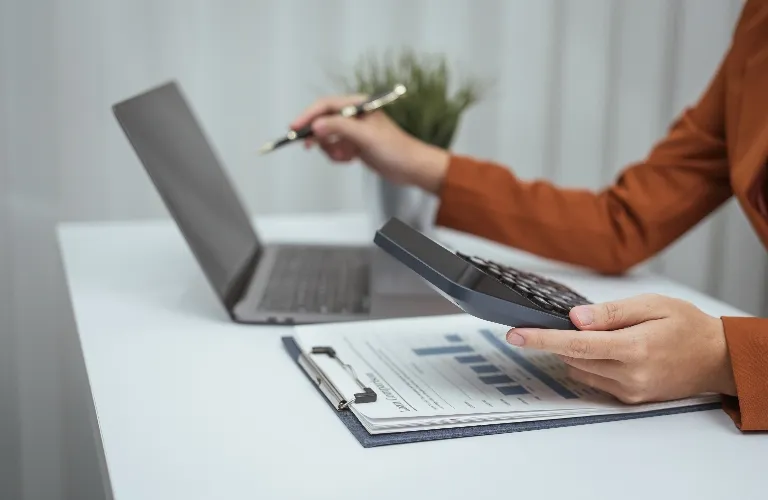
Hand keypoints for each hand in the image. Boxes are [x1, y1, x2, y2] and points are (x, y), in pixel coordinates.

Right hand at [290, 95, 449, 192]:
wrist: (411, 168)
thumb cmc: (395, 149)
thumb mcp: (366, 137)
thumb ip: (340, 129)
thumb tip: (316, 126)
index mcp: (359, 105)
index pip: (326, 106)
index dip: (308, 116)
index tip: (295, 128)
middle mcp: (355, 116)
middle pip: (323, 121)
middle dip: (318, 136)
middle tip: (308, 146)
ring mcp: (354, 131)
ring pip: (327, 138)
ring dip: (331, 150)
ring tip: (346, 156)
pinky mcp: (354, 145)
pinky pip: (335, 149)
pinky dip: (338, 156)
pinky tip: (351, 159)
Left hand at [506, 294, 736, 402]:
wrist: (716, 358)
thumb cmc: (686, 325)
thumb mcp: (651, 305)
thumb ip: (610, 312)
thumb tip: (574, 318)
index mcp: (633, 348)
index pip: (574, 344)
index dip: (540, 339)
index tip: (514, 334)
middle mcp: (628, 375)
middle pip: (571, 356)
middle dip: (560, 338)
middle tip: (573, 319)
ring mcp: (628, 390)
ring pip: (579, 369)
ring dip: (575, 350)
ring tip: (601, 334)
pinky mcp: (629, 399)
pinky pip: (593, 379)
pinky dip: (589, 362)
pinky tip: (609, 349)